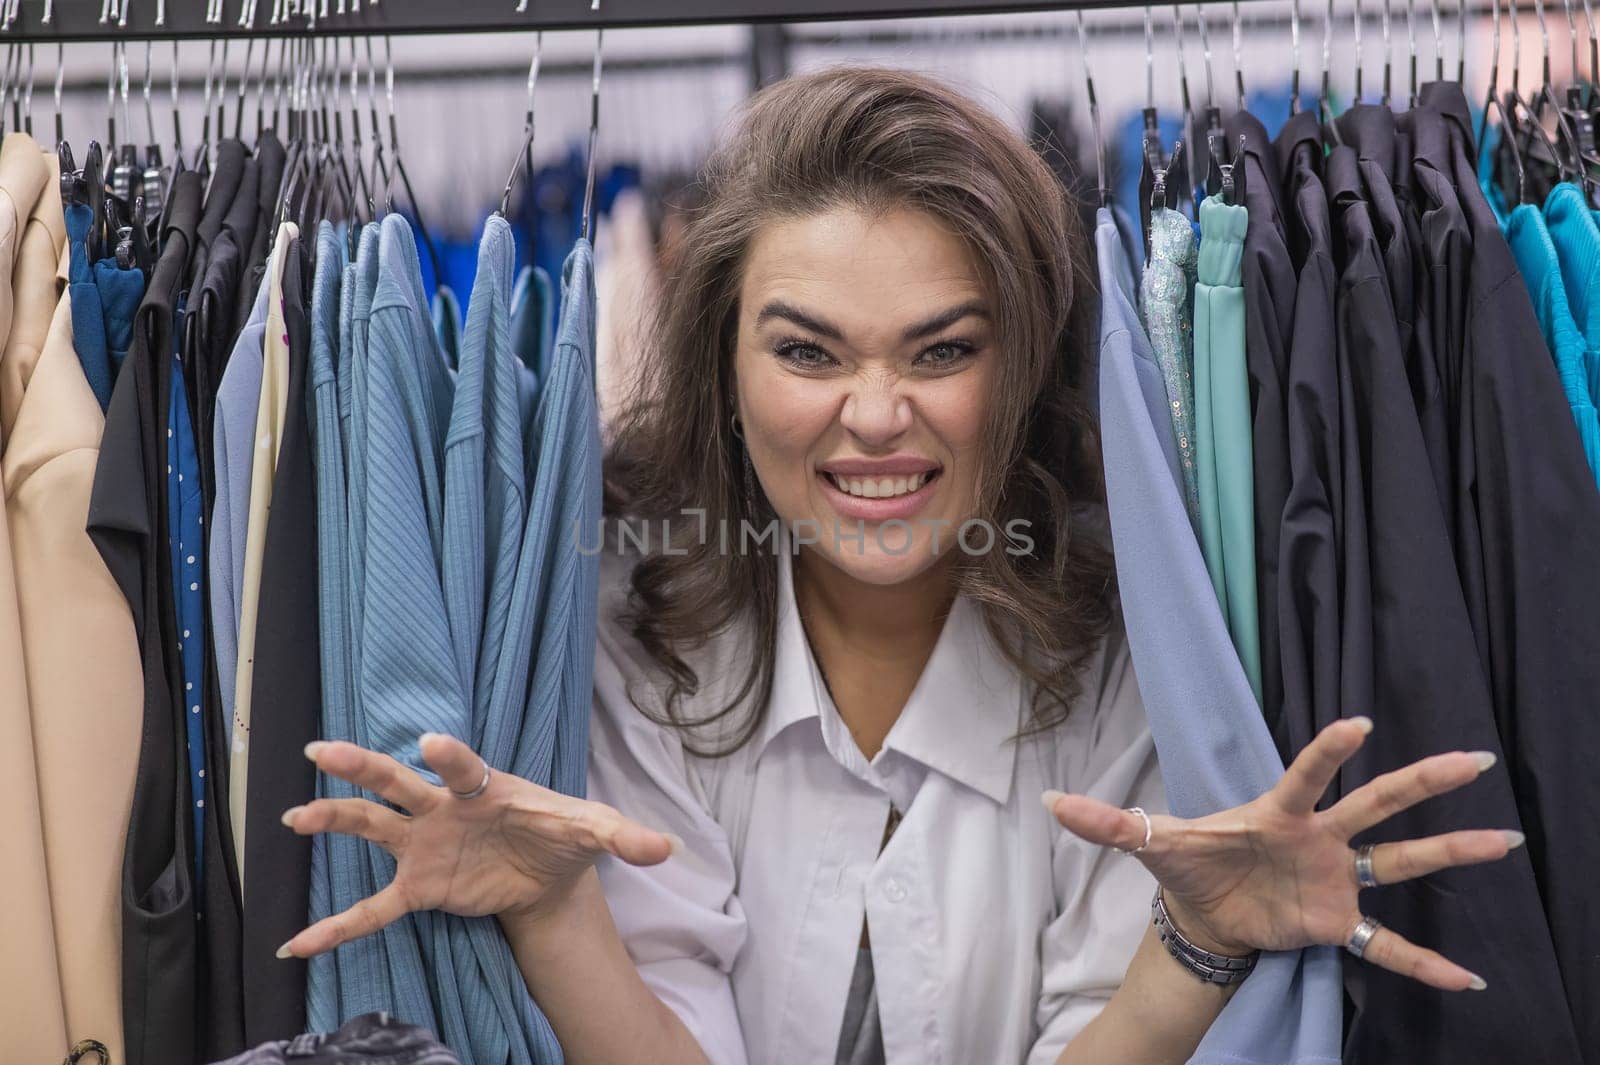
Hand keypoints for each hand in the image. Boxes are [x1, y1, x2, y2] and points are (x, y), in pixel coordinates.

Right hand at [276, 733, 676, 957]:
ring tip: (294, 818)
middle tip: (320, 751)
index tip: (428, 743)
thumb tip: (668, 847)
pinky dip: (337, 926)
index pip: (463, 766)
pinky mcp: (421, 888)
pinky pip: (373, 907)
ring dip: (334, 821)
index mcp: (485, 787)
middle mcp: (444, 809)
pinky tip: (296, 944)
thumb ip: (624, 835)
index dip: (448, 757)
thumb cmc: (562, 835)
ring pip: (373, 828)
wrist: (548, 870)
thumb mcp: (594, 832)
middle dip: (362, 766)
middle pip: (398, 783)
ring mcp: (426, 847)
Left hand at [1044, 717, 1520, 991]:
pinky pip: (1388, 944)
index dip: (1328, 750)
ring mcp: (1335, 878)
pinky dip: (1423, 963)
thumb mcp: (1148, 841)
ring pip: (1400, 861)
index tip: (1359, 722)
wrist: (1206, 910)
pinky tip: (1469, 981)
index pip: (1306, 774)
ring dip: (1449, 852)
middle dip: (1421, 781)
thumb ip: (1106, 822)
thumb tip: (1048, 802)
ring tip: (1505, 840)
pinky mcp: (1337, 922)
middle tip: (1474, 759)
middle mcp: (1318, 837)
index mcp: (1276, 811)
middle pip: (1376, 804)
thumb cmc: (1188, 862)